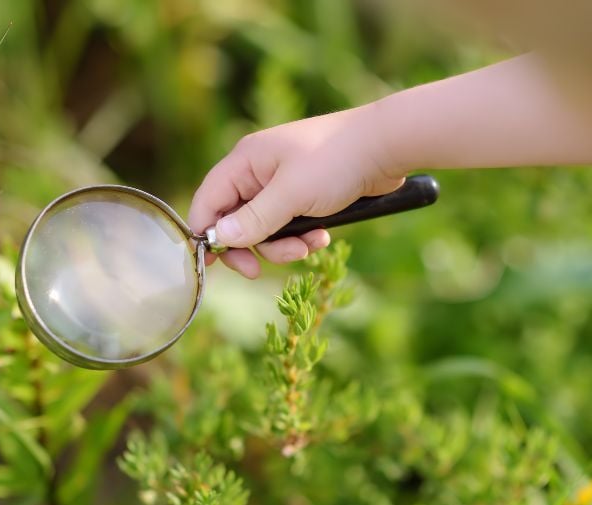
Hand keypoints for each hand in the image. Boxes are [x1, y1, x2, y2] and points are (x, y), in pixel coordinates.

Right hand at [188, 103, 405, 277]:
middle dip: (251, 246)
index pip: (208, 201)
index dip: (206, 233)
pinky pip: (288, 226)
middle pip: (234, 221)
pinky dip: (301, 237)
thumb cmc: (335, 162)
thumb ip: (253, 219)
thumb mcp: (291, 195)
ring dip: (283, 245)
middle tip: (259, 270)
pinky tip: (323, 237)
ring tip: (308, 246)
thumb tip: (218, 239)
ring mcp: (280, 185)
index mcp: (245, 162)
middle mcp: (257, 173)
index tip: (213, 264)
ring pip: (264, 229)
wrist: (386, 147)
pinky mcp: (303, 196)